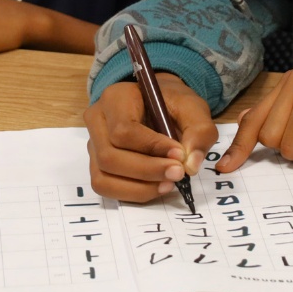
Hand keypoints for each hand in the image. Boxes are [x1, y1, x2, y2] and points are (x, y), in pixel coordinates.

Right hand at [84, 73, 218, 202]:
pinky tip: (157, 187)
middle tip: (178, 173)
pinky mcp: (96, 163)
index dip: (151, 147)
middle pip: (109, 156)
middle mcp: (97, 120)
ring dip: (139, 187)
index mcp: (116, 98)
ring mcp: (93, 144)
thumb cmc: (172, 103)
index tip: (180, 154)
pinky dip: (132, 193)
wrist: (159, 104)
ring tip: (169, 183)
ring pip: (103, 176)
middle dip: (147, 171)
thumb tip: (191, 164)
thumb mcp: (193, 107)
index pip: (123, 130)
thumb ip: (199, 131)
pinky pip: (105, 187)